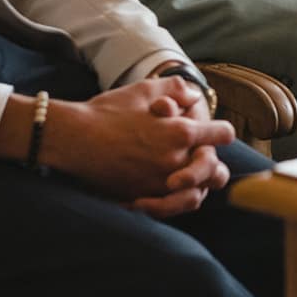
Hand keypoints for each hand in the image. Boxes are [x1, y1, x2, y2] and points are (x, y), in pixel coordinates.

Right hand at [42, 76, 234, 210]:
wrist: (73, 138)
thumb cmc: (108, 110)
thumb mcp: (144, 89)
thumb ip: (176, 89)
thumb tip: (195, 97)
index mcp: (181, 132)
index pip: (223, 134)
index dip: (220, 131)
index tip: (213, 131)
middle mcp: (175, 161)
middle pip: (216, 170)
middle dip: (212, 162)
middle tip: (201, 157)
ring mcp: (159, 183)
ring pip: (197, 194)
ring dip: (196, 186)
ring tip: (185, 177)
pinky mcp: (142, 198)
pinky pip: (171, 207)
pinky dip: (173, 201)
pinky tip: (165, 191)